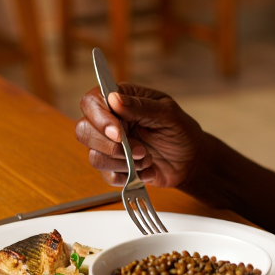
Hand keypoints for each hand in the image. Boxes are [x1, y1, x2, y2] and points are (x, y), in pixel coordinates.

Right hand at [74, 83, 204, 187]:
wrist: (191, 161)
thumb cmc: (181, 132)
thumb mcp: (168, 115)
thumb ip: (141, 107)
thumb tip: (114, 98)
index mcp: (121, 101)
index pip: (92, 102)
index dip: (99, 117)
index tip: (119, 133)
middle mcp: (110, 121)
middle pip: (84, 130)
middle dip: (110, 146)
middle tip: (139, 150)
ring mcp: (109, 145)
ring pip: (94, 155)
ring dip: (123, 162)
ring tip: (147, 158)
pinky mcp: (113, 167)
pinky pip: (106, 175)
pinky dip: (127, 176)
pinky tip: (146, 170)